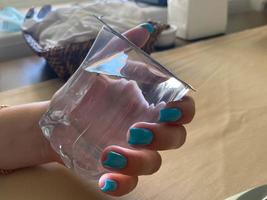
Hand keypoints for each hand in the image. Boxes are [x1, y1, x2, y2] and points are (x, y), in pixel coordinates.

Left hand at [89, 24, 194, 195]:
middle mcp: (148, 130)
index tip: (168, 109)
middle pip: (175, 138)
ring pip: (154, 163)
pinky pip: (129, 183)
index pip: (182, 110)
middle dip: (162, 137)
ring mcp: (135, 152)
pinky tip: (105, 180)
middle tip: (136, 131)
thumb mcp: (99, 68)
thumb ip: (122, 49)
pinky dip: (121, 184)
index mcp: (149, 106)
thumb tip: (145, 28)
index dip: (183, 111)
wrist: (59, 118)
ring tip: (110, 152)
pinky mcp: (118, 169)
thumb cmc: (84, 93)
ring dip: (139, 161)